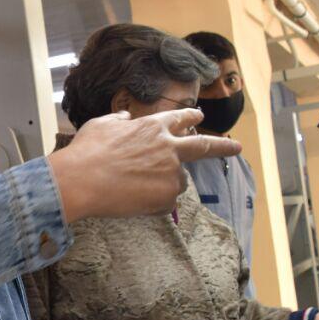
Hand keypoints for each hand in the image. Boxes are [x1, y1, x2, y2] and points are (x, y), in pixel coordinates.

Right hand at [47, 109, 241, 221]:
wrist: (81, 181)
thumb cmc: (86, 152)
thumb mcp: (101, 125)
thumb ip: (118, 121)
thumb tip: (125, 118)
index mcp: (153, 126)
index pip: (180, 119)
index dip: (191, 118)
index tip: (200, 117)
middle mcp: (169, 147)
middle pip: (204, 146)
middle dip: (223, 146)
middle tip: (237, 147)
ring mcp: (171, 172)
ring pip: (178, 181)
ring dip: (164, 184)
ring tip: (135, 188)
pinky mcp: (167, 196)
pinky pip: (165, 202)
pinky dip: (153, 203)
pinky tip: (133, 200)